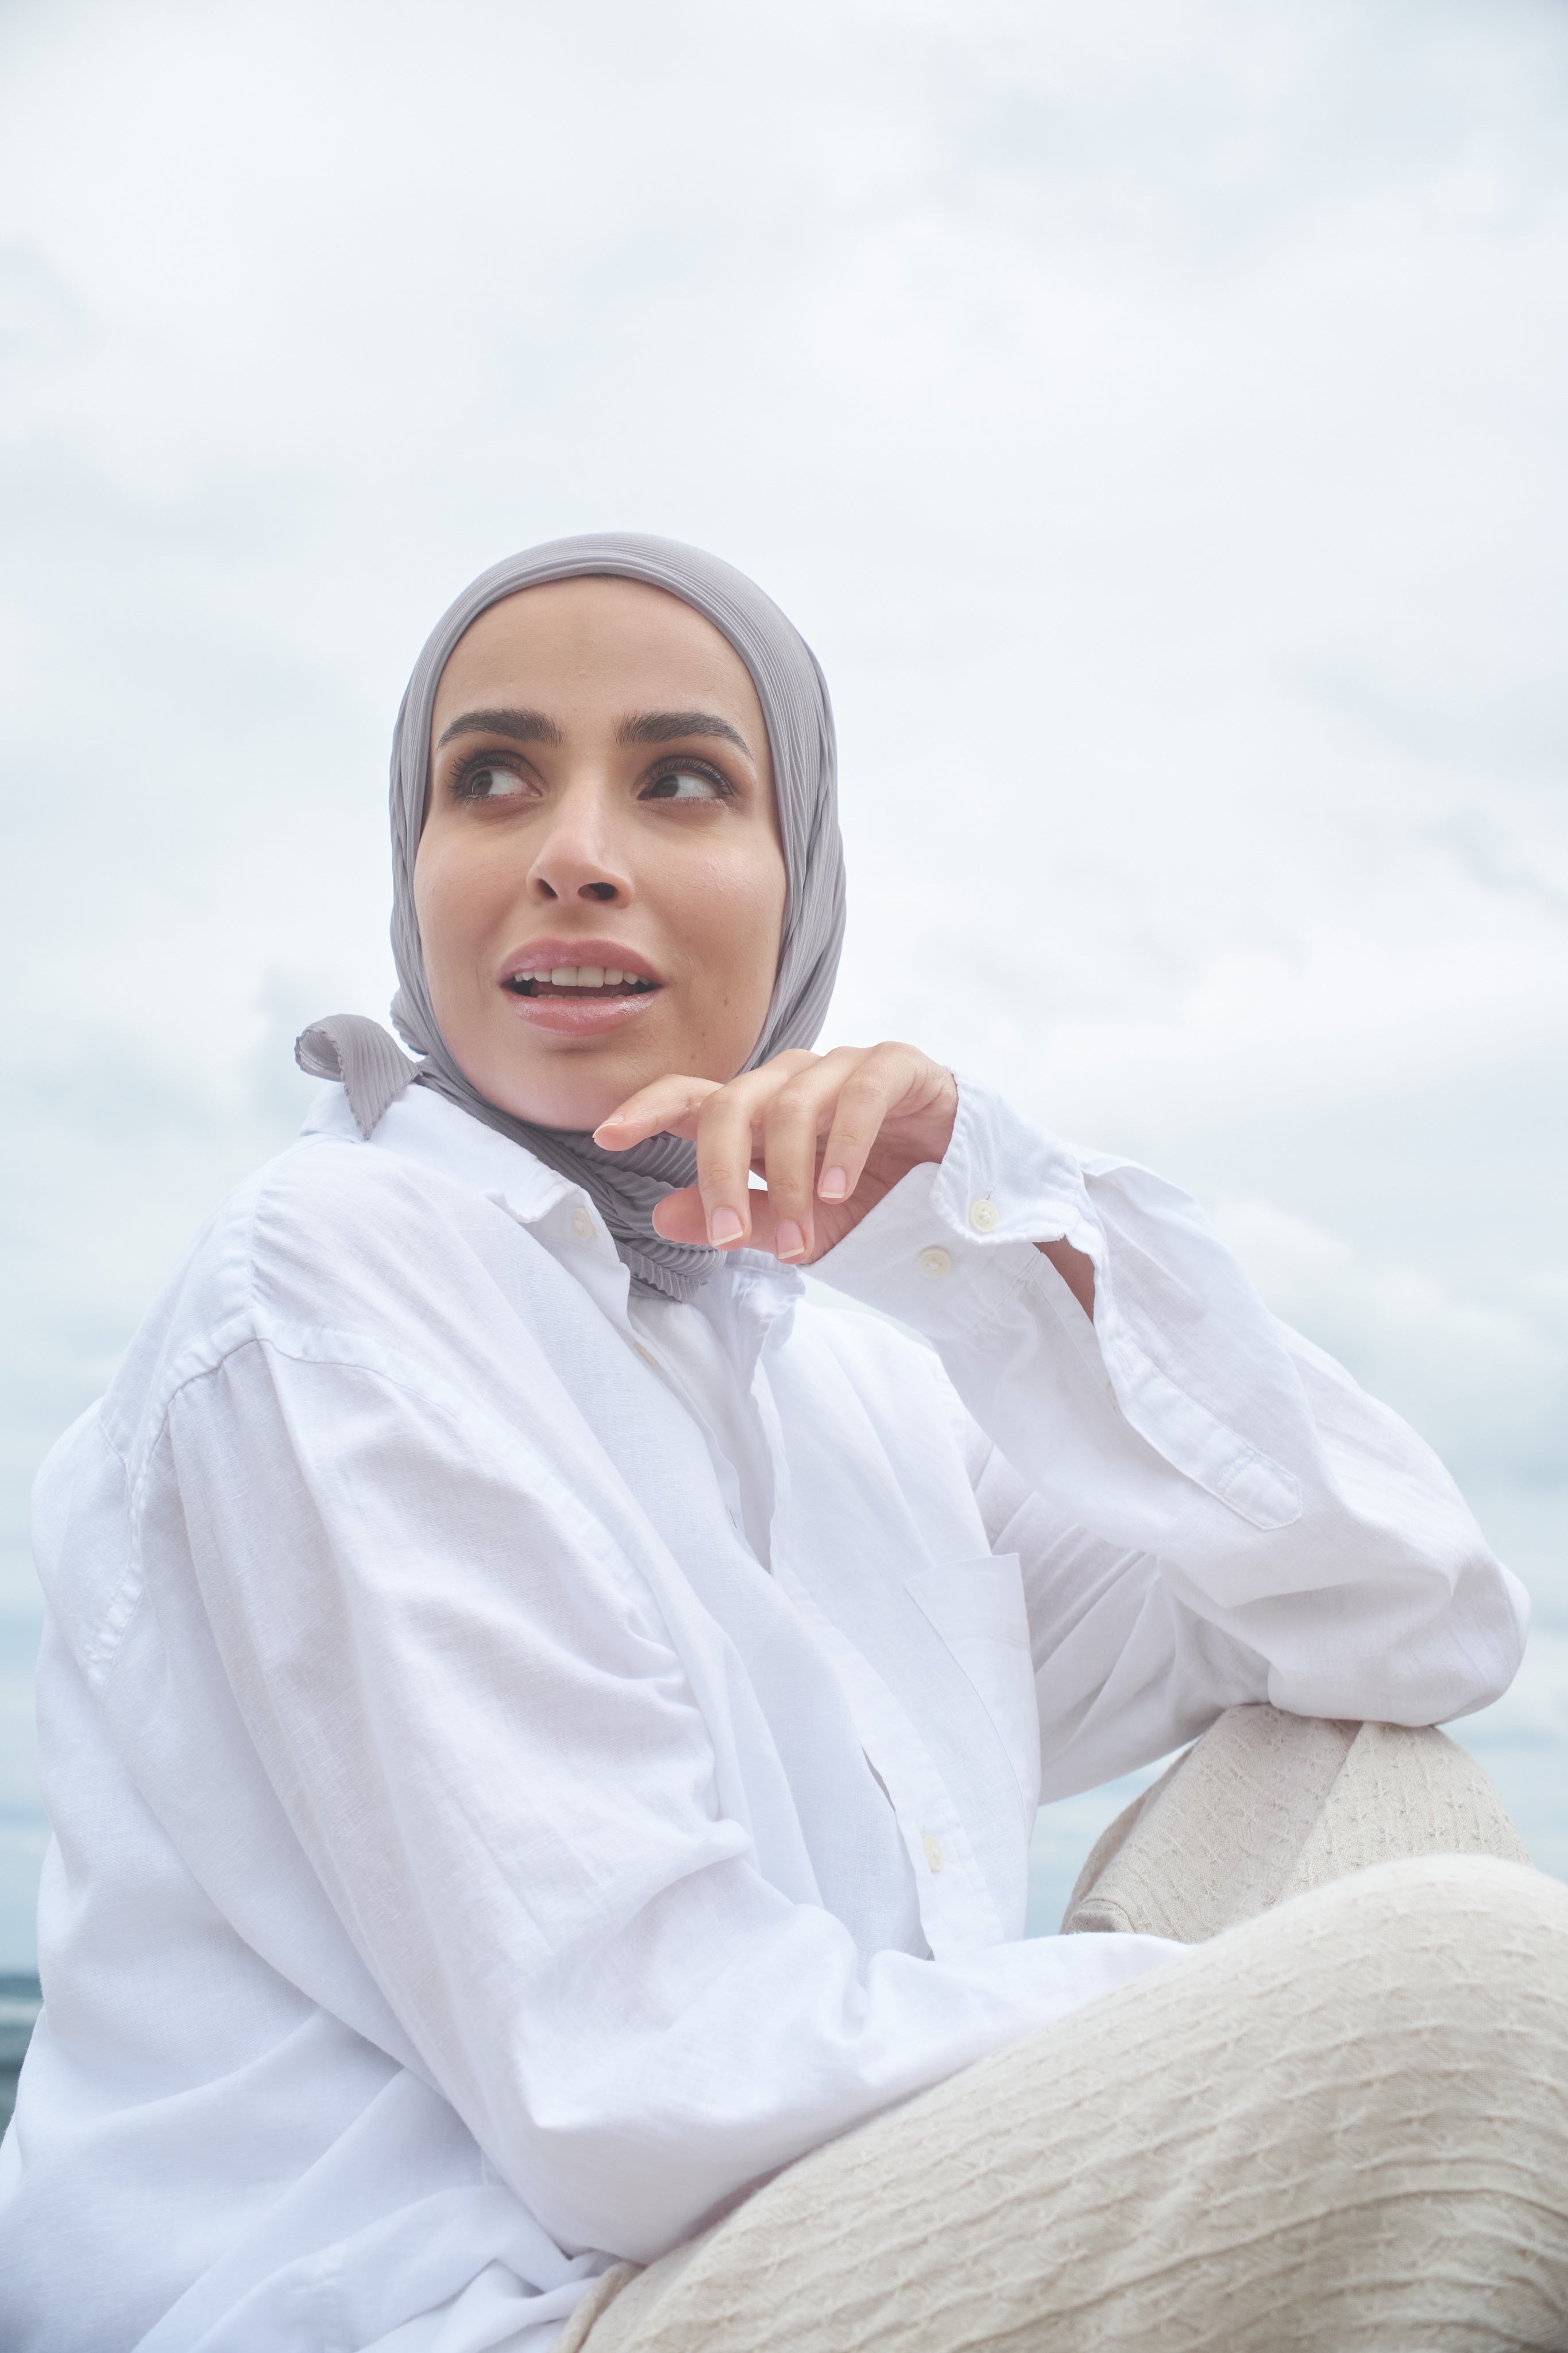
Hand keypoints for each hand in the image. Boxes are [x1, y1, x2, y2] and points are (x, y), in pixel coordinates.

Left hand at [594, 1044, 959, 1263]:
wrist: (963, 1199)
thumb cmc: (876, 1203)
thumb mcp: (800, 1230)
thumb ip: (738, 1219)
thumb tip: (661, 1214)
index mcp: (758, 1114)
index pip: (689, 1097)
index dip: (646, 1108)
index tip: (607, 1135)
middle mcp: (791, 1082)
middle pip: (730, 1103)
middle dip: (720, 1172)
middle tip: (732, 1236)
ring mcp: (843, 1068)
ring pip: (792, 1103)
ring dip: (790, 1176)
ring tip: (803, 1234)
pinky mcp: (898, 1068)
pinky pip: (860, 1092)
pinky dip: (844, 1141)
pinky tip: (837, 1187)